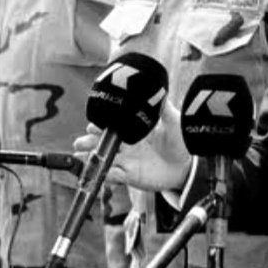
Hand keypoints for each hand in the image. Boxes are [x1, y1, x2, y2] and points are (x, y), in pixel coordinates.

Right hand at [73, 99, 191, 191]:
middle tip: (80, 143)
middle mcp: (126, 146)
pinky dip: (107, 176)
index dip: (100, 126)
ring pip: (104, 160)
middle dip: (89, 142)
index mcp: (132, 131)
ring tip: (81, 159)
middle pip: (102, 144)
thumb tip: (158, 91)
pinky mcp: (130, 177)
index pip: (112, 126)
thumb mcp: (173, 121)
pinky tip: (103, 173)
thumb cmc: (179, 141)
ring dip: (91, 160)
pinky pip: (115, 177)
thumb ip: (163, 108)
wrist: (187, 165)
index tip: (92, 125)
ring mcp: (127, 161)